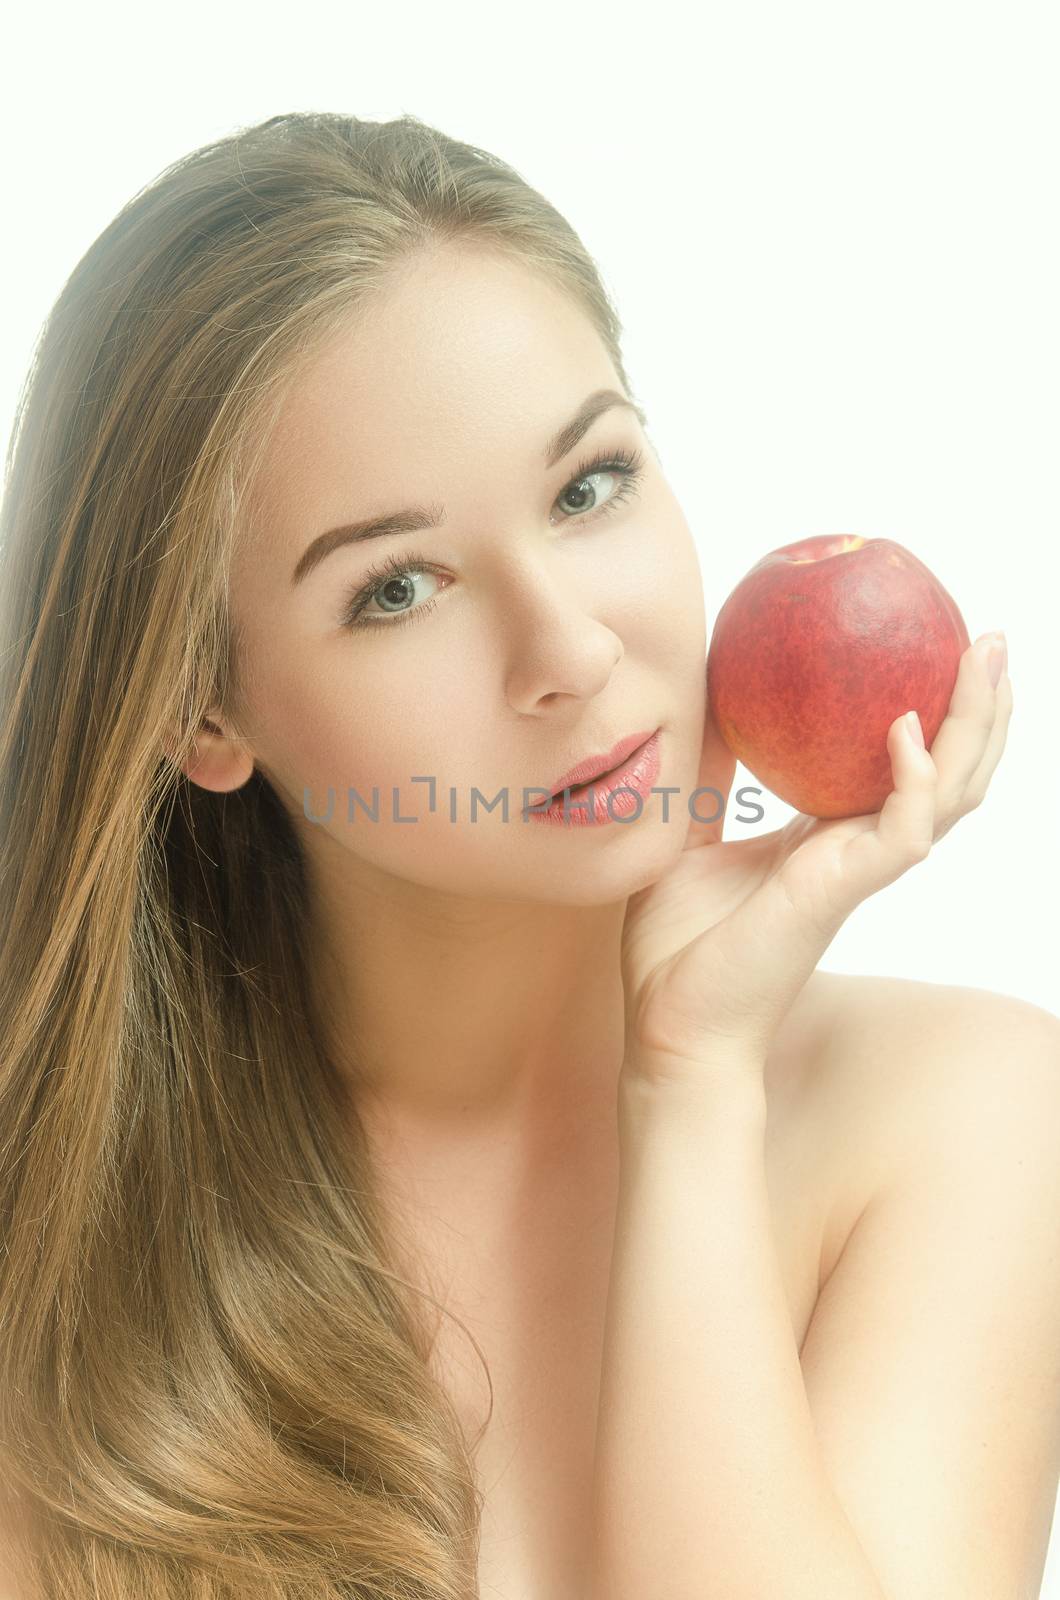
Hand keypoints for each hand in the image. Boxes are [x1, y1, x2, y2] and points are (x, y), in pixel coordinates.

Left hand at [619, 632, 1011, 1091]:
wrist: (670, 1025)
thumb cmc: (678, 948)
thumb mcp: (687, 835)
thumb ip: (708, 776)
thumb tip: (701, 703)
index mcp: (825, 837)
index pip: (900, 766)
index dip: (929, 711)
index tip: (935, 645)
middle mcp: (855, 849)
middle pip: (949, 771)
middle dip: (979, 706)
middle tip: (991, 638)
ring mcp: (857, 870)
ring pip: (948, 794)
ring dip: (974, 727)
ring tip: (986, 660)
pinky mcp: (843, 891)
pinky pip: (900, 830)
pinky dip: (913, 779)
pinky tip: (905, 730)